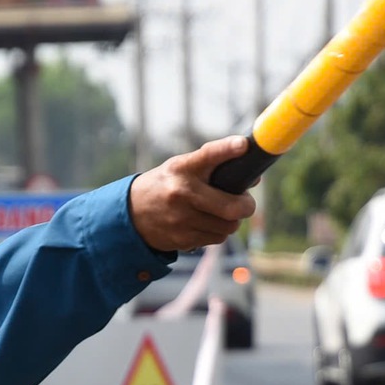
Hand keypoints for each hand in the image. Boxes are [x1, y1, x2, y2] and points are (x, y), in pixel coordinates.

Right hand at [129, 137, 257, 252]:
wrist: (131, 214)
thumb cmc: (166, 185)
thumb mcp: (182, 168)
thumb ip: (214, 168)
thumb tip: (253, 176)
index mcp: (182, 168)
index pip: (208, 155)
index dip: (227, 149)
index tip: (243, 145)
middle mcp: (181, 193)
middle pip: (232, 207)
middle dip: (247, 206)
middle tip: (246, 203)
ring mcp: (181, 219)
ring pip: (228, 226)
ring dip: (231, 221)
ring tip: (221, 213)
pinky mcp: (182, 239)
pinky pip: (217, 239)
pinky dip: (217, 232)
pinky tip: (205, 224)